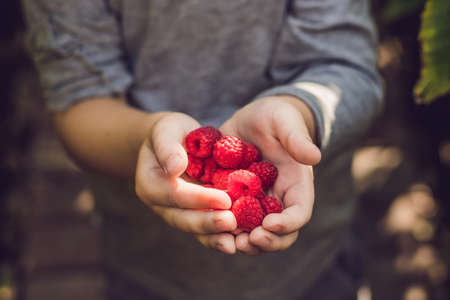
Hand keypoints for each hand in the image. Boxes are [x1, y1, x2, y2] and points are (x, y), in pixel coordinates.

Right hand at [135, 112, 236, 253]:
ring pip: (193, 229)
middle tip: (231, 223)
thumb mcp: (167, 130)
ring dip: (214, 236)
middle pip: (182, 218)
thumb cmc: (171, 132)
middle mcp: (160, 204)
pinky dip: (218, 237)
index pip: (174, 194)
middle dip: (207, 222)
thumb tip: (175, 167)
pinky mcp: (191, 216)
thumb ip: (168, 147)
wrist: (175, 142)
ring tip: (235, 242)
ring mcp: (175, 213)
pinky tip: (236, 242)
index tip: (225, 199)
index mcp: (150, 183)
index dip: (198, 198)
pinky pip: (203, 230)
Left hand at [220, 96, 320, 254]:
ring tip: (229, 242)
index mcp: (295, 185)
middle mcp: (277, 199)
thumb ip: (297, 138)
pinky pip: (231, 220)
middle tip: (246, 241)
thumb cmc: (275, 117)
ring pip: (254, 233)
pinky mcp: (234, 200)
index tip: (270, 224)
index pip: (299, 212)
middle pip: (279, 233)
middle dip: (265, 242)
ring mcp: (255, 203)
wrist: (252, 119)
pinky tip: (210, 227)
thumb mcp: (285, 121)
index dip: (287, 224)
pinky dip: (223, 228)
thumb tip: (315, 157)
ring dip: (243, 242)